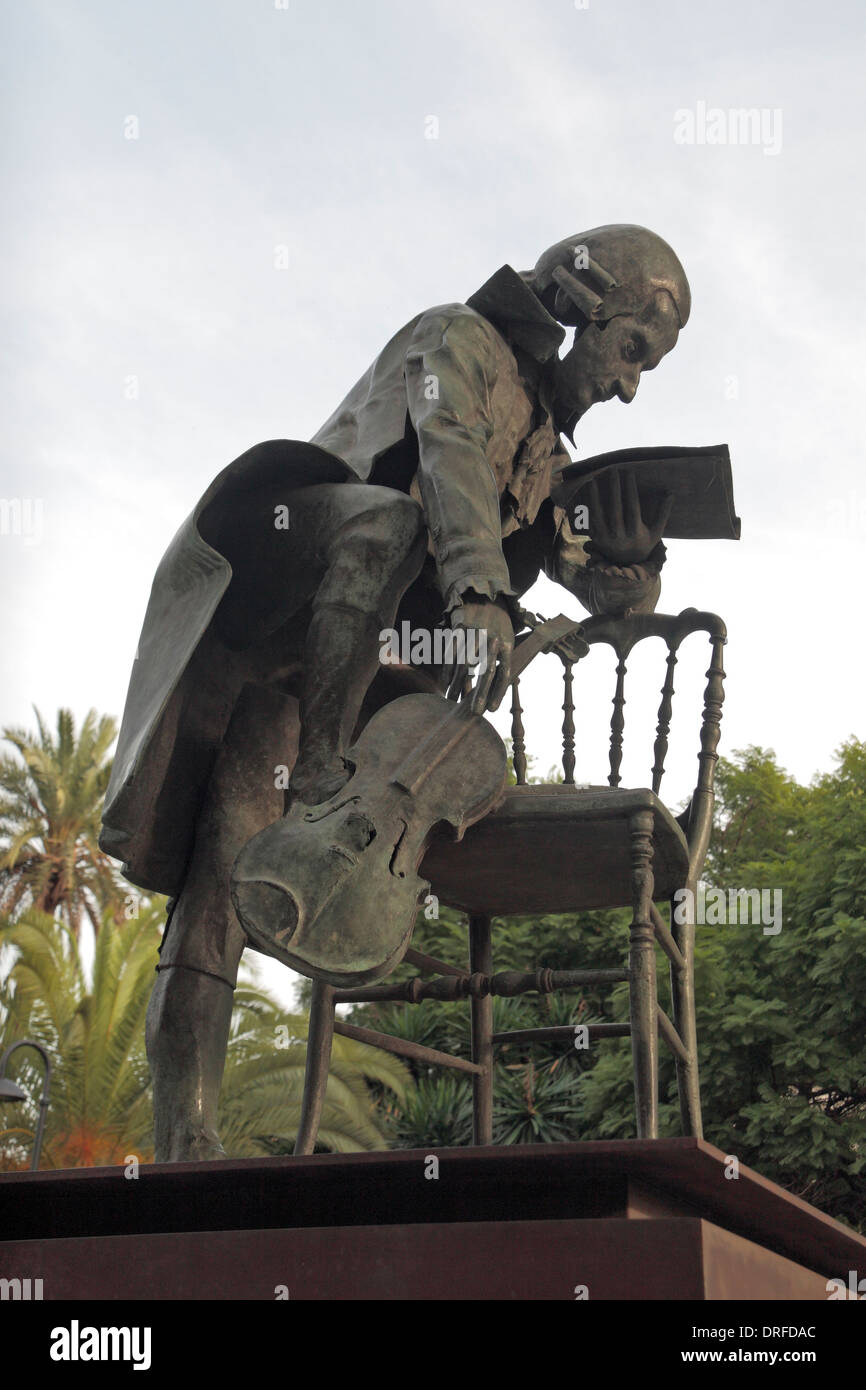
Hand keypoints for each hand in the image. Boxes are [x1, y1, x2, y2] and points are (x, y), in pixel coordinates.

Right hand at [446, 596, 513, 713]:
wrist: (484, 595)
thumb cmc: (497, 625)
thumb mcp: (506, 640)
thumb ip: (501, 662)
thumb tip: (493, 690)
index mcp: (507, 643)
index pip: (504, 672)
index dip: (498, 692)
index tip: (492, 710)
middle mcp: (491, 638)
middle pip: (485, 671)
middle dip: (479, 694)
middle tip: (474, 712)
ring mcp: (474, 632)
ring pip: (465, 664)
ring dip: (458, 685)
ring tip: (453, 700)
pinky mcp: (459, 627)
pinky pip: (451, 653)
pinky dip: (448, 670)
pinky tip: (445, 683)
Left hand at [586, 470, 671, 566]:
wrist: (626, 563)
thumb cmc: (643, 543)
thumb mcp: (656, 531)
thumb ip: (663, 513)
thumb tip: (671, 493)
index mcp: (635, 532)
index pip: (632, 506)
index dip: (630, 488)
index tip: (629, 472)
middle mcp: (620, 536)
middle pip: (615, 508)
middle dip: (614, 488)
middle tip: (613, 470)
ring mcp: (606, 538)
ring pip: (599, 513)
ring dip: (596, 496)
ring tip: (594, 479)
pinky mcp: (596, 538)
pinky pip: (591, 519)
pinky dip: (589, 505)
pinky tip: (588, 491)